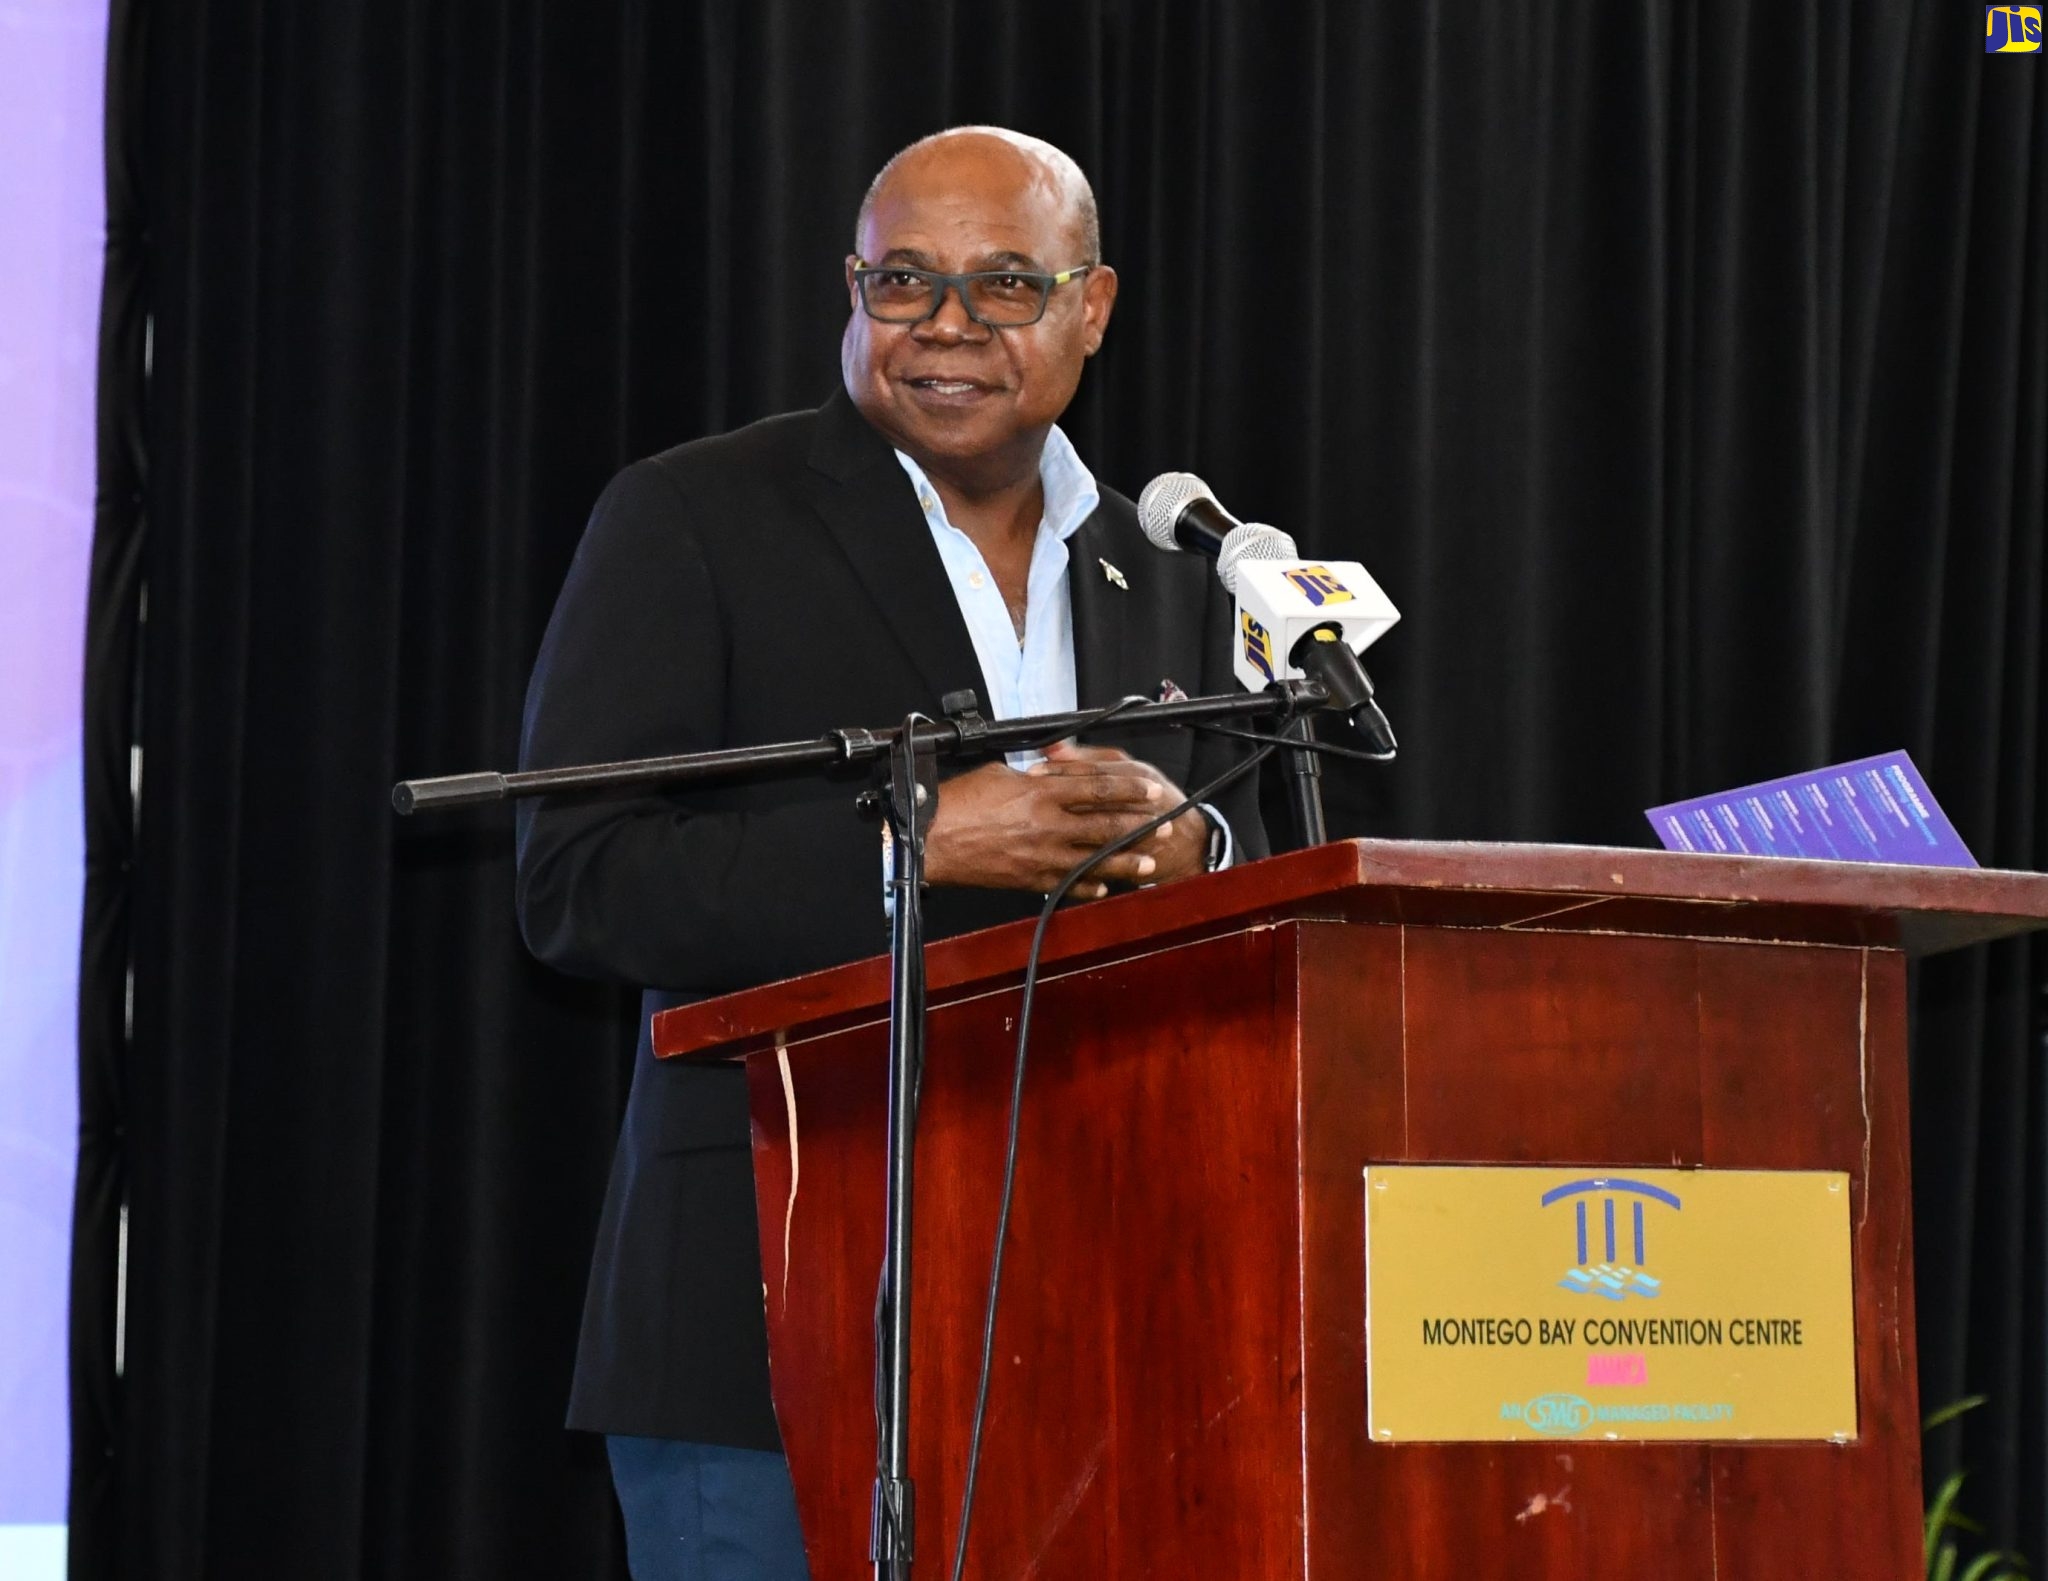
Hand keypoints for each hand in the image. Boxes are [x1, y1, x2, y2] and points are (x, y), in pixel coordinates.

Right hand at [921, 741, 1208, 899]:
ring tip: (1149, 864)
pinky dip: (1088, 886)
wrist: (930, 839)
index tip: (1151, 790)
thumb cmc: (957, 802)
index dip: (1129, 789)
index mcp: (1041, 792)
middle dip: (1140, 826)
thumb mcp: (999, 773)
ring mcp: (1041, 855)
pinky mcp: (1028, 879)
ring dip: (1126, 862)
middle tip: (1165, 826)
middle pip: (1106, 825)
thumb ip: (1033, 775)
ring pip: (1094, 859)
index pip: (1098, 788)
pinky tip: (1104, 887)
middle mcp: (1048, 824)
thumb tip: (1051, 773)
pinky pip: (1067, 884)